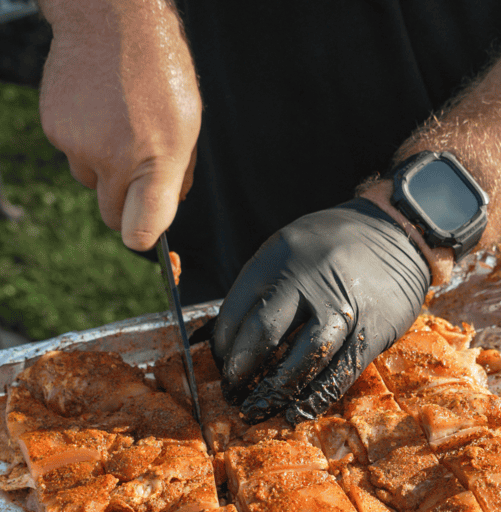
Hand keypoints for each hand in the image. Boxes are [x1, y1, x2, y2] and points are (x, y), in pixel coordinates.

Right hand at [39, 0, 200, 250]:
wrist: (112, 23)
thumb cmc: (160, 75)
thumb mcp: (187, 128)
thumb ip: (176, 175)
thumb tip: (165, 209)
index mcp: (153, 162)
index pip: (140, 228)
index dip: (142, 239)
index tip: (144, 239)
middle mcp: (111, 160)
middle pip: (110, 213)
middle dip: (124, 203)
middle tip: (138, 173)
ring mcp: (77, 145)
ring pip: (89, 179)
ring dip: (104, 166)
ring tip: (121, 125)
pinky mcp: (53, 128)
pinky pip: (72, 151)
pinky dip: (84, 139)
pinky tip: (98, 109)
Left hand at [211, 198, 429, 423]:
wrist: (398, 235)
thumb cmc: (335, 246)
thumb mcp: (291, 247)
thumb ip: (266, 285)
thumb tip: (236, 338)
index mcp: (279, 257)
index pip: (238, 309)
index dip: (224, 346)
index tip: (224, 367)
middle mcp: (310, 281)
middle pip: (265, 333)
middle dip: (243, 371)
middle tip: (233, 395)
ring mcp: (344, 307)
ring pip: (303, 358)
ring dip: (277, 390)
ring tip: (259, 410)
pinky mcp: (372, 330)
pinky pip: (340, 371)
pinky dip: (316, 396)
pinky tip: (298, 411)